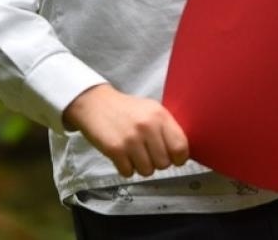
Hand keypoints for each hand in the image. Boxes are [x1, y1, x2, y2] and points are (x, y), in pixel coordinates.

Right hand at [62, 84, 188, 178]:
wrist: (95, 103)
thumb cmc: (127, 109)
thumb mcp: (151, 110)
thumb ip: (166, 128)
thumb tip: (182, 153)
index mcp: (160, 116)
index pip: (181, 147)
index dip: (178, 157)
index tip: (172, 157)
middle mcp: (147, 127)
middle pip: (164, 164)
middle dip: (156, 162)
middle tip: (146, 151)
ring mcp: (131, 139)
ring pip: (147, 171)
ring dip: (140, 166)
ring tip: (133, 152)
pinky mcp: (115, 150)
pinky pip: (128, 173)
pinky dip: (125, 168)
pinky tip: (122, 155)